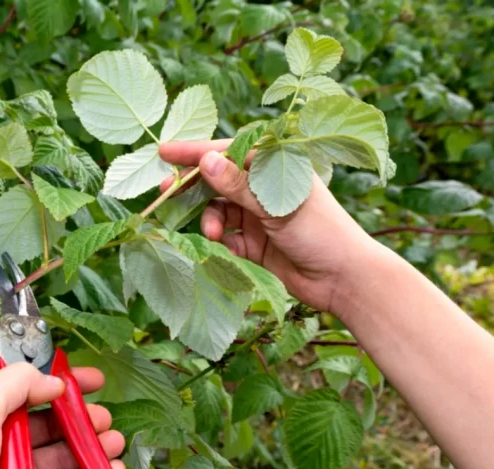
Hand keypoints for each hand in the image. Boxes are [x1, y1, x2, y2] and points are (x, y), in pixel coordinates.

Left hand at [0, 363, 125, 468]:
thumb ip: (15, 383)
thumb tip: (53, 381)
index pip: (35, 389)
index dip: (66, 382)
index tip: (94, 380)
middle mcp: (8, 440)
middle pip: (56, 423)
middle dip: (85, 418)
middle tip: (106, 418)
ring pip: (67, 454)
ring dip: (94, 447)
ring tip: (115, 444)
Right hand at [159, 140, 376, 314]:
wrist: (343, 278)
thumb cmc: (320, 231)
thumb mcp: (275, 205)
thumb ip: (238, 185)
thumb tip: (205, 160)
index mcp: (274, 167)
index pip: (229, 152)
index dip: (195, 152)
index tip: (164, 153)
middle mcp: (263, 189)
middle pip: (218, 181)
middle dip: (193, 188)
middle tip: (167, 194)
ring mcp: (257, 217)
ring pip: (218, 211)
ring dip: (210, 221)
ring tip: (213, 234)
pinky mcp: (253, 245)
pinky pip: (225, 239)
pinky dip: (219, 243)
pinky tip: (220, 248)